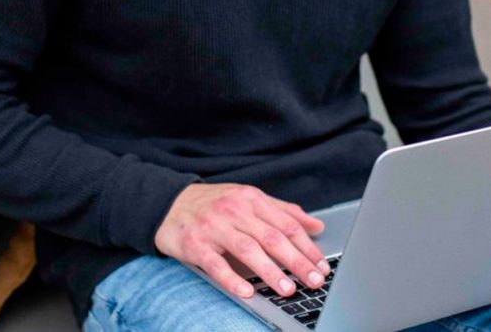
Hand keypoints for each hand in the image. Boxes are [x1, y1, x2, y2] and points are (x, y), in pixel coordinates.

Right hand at [155, 183, 329, 298]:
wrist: (168, 204)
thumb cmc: (214, 205)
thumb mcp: (248, 199)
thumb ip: (282, 212)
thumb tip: (316, 226)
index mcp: (251, 198)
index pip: (286, 224)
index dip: (307, 246)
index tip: (322, 265)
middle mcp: (234, 211)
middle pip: (272, 237)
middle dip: (296, 261)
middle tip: (314, 280)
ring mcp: (214, 228)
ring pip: (247, 250)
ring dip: (270, 271)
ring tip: (287, 289)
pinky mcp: (195, 245)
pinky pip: (216, 265)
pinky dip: (232, 279)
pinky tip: (247, 292)